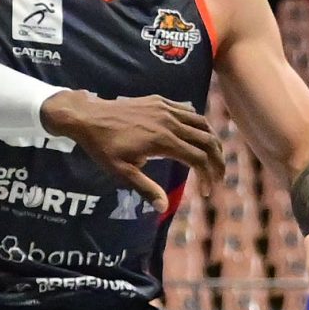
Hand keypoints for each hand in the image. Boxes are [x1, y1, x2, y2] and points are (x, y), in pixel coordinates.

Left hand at [40, 90, 222, 209]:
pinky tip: (197, 134)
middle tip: (220, 176)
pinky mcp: (159, 101)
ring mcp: (165, 109)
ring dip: (212, 140)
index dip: (208, 176)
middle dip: (218, 160)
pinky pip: (187, 110)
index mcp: (163, 141)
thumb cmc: (103, 147)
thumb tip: (163, 208)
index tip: (207, 192)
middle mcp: (169, 122)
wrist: (88, 117)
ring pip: (201, 123)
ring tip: (214, 156)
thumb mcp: (122, 172)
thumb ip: (146, 188)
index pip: (197, 159)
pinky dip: (197, 123)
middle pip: (206, 139)